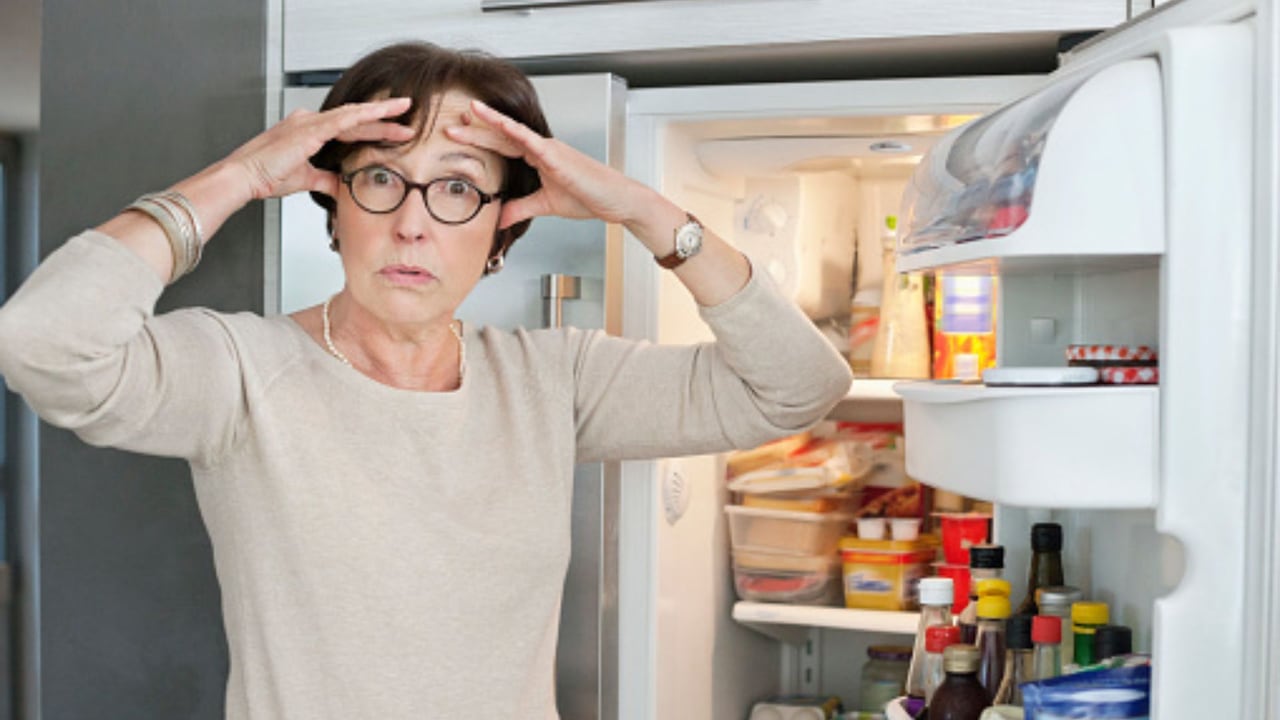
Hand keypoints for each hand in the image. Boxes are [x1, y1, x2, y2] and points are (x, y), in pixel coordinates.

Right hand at [224, 97, 416, 201]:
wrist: (244, 177)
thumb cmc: (266, 176)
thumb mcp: (305, 179)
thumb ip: (325, 180)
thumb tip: (342, 187)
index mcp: (308, 130)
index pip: (349, 128)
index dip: (373, 130)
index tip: (395, 132)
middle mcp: (309, 121)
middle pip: (355, 119)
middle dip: (383, 120)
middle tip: (409, 118)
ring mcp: (309, 122)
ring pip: (352, 114)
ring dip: (379, 114)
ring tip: (403, 111)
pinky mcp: (308, 130)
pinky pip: (341, 119)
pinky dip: (362, 116)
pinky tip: (379, 113)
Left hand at [445, 99, 650, 229]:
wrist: (615, 200)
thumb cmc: (588, 197)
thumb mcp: (545, 206)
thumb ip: (520, 208)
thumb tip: (500, 219)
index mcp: (539, 157)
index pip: (503, 146)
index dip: (481, 140)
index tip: (459, 135)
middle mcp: (542, 148)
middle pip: (502, 136)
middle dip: (476, 130)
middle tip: (451, 124)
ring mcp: (549, 149)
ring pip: (513, 132)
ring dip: (490, 123)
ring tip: (469, 113)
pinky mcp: (557, 155)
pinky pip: (531, 140)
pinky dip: (514, 132)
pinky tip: (499, 124)